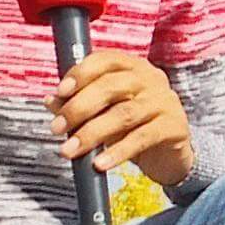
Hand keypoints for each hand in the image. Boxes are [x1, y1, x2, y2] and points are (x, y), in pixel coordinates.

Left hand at [45, 51, 193, 185]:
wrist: (171, 154)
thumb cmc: (134, 126)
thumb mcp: (107, 112)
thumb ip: (81, 105)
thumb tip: (51, 101)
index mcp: (134, 67)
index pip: (106, 60)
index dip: (81, 73)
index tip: (60, 92)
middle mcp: (151, 79)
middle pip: (112, 85)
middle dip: (79, 107)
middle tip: (56, 128)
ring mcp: (165, 101)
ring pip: (124, 113)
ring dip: (91, 132)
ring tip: (69, 150)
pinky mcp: (174, 126)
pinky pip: (142, 138)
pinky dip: (118, 152)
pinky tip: (99, 164)